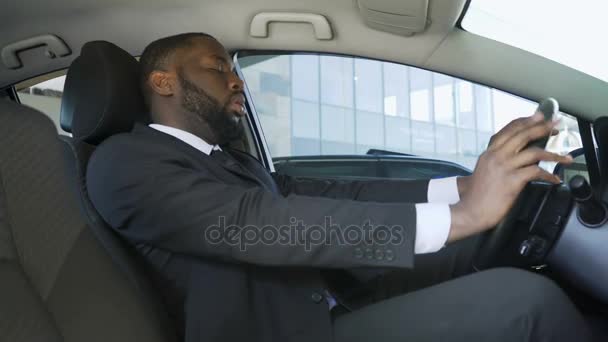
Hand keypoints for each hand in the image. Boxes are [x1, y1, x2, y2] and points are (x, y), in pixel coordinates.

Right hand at [448, 113, 572, 242]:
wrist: (470, 211)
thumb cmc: (475, 196)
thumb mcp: (482, 171)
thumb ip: (493, 162)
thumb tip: (510, 159)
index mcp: (489, 153)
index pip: (509, 130)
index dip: (526, 121)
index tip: (539, 117)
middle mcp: (496, 156)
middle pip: (523, 135)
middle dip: (542, 128)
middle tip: (556, 125)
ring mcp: (504, 167)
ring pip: (534, 152)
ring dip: (553, 153)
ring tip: (565, 157)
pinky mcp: (512, 181)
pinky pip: (536, 172)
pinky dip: (549, 175)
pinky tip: (555, 179)